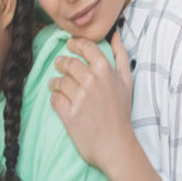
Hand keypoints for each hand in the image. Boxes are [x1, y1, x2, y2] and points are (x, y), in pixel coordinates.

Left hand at [48, 33, 134, 174]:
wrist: (116, 145)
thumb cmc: (122, 113)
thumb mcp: (127, 82)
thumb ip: (121, 56)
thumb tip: (115, 35)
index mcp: (105, 71)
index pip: (85, 47)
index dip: (75, 44)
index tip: (70, 46)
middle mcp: (91, 81)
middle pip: (68, 63)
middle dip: (62, 63)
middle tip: (61, 65)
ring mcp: (79, 98)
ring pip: (58, 80)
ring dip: (56, 82)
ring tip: (58, 85)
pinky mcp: (68, 113)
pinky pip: (54, 98)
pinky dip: (55, 98)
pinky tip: (61, 101)